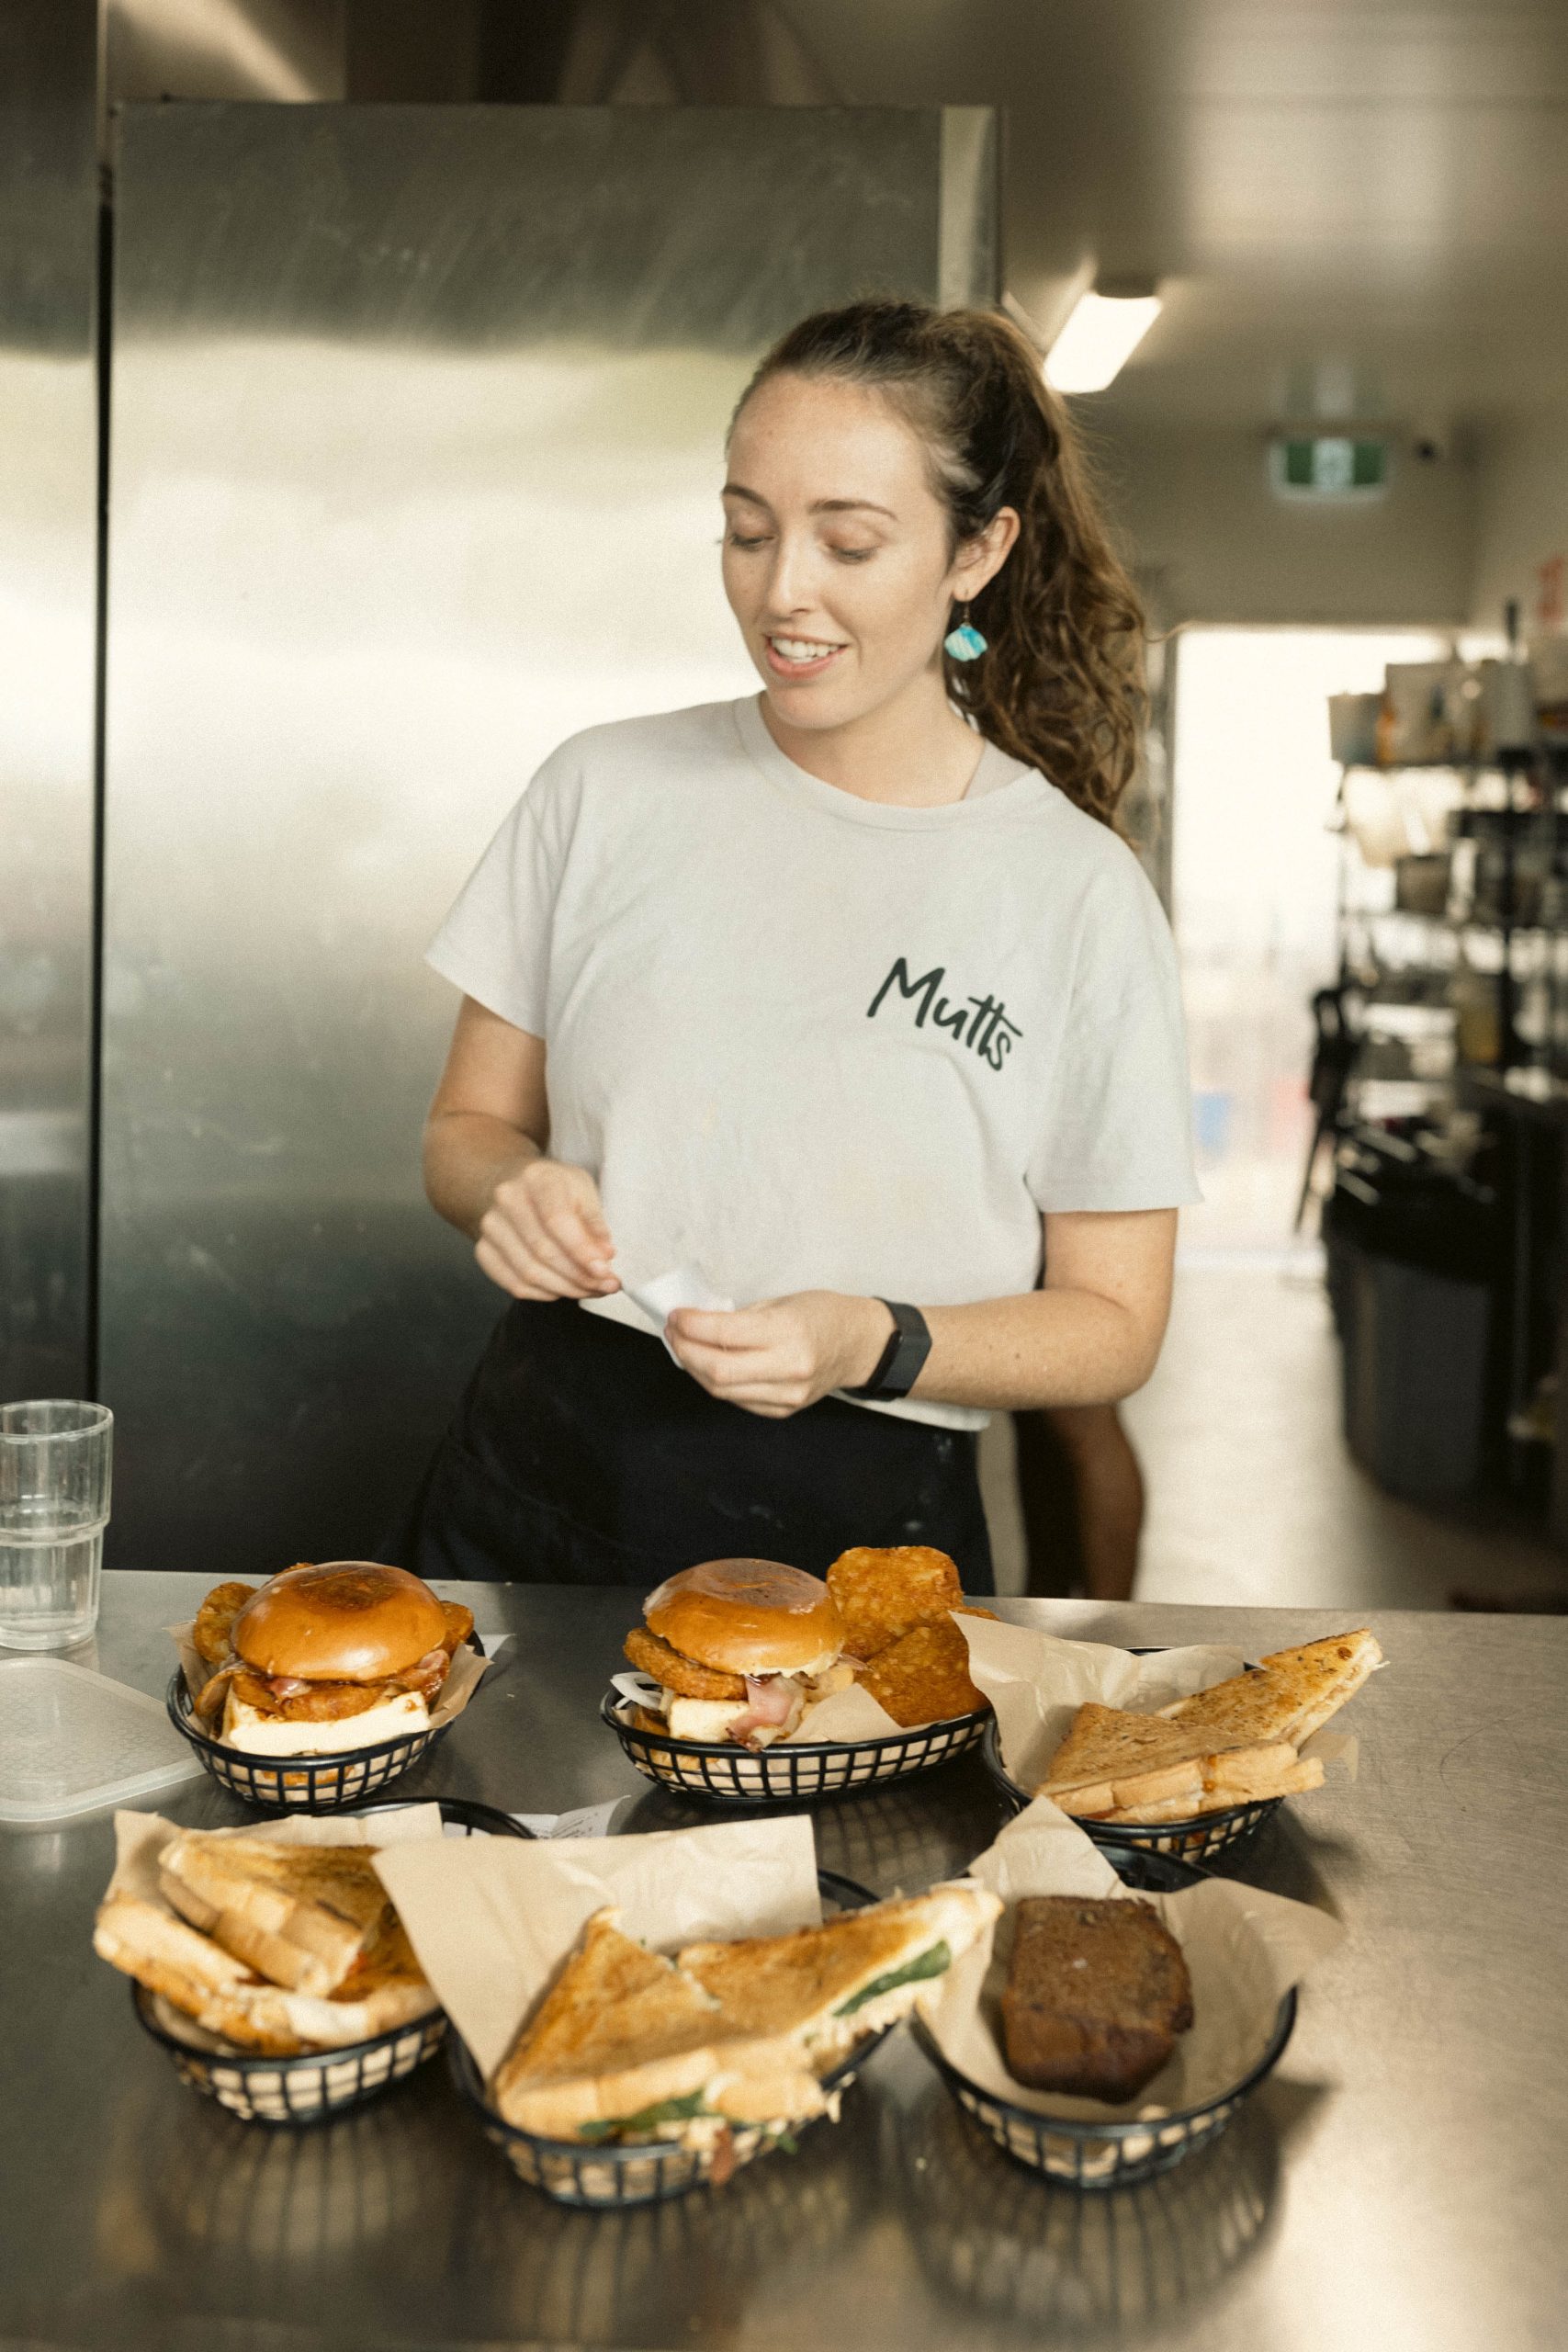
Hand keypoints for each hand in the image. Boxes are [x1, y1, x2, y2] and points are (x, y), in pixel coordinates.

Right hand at [475, 1157, 618, 1301]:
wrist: (512, 1183)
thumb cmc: (554, 1187)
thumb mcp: (582, 1189)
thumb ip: (594, 1222)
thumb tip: (604, 1256)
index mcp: (536, 1177)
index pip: (557, 1220)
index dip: (583, 1251)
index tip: (605, 1272)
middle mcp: (507, 1200)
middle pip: (543, 1251)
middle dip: (579, 1277)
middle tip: (606, 1286)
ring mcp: (490, 1226)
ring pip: (529, 1273)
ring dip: (565, 1289)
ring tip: (590, 1290)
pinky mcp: (484, 1250)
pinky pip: (514, 1284)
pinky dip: (543, 1293)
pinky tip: (563, 1289)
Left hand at [665, 1292, 893, 1418]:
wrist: (858, 1345)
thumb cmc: (820, 1314)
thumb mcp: (780, 1302)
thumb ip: (739, 1318)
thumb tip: (694, 1324)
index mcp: (789, 1332)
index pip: (725, 1334)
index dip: (691, 1325)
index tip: (676, 1315)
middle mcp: (789, 1368)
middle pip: (717, 1371)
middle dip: (685, 1350)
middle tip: (673, 1332)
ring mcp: (787, 1395)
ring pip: (721, 1391)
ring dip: (694, 1368)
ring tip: (684, 1347)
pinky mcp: (782, 1410)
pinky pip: (736, 1400)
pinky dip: (716, 1382)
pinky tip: (708, 1365)